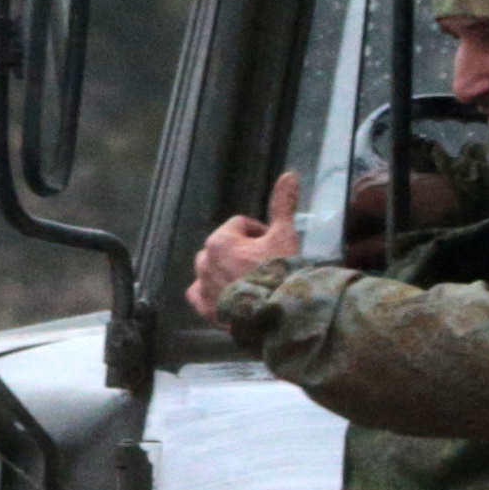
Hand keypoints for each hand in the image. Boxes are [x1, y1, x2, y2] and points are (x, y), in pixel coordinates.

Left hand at [187, 173, 303, 320]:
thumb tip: (289, 175)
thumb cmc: (280, 272)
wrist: (277, 315)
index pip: (240, 224)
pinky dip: (209, 292)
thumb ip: (282, 204)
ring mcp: (204, 287)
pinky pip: (199, 295)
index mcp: (220, 240)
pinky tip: (226, 294)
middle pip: (223, 246)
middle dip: (241, 251)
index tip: (273, 244)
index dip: (260, 232)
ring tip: (248, 280)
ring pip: (210, 270)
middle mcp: (204, 262)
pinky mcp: (206, 309)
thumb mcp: (284, 235)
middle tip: (264, 264)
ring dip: (225, 270)